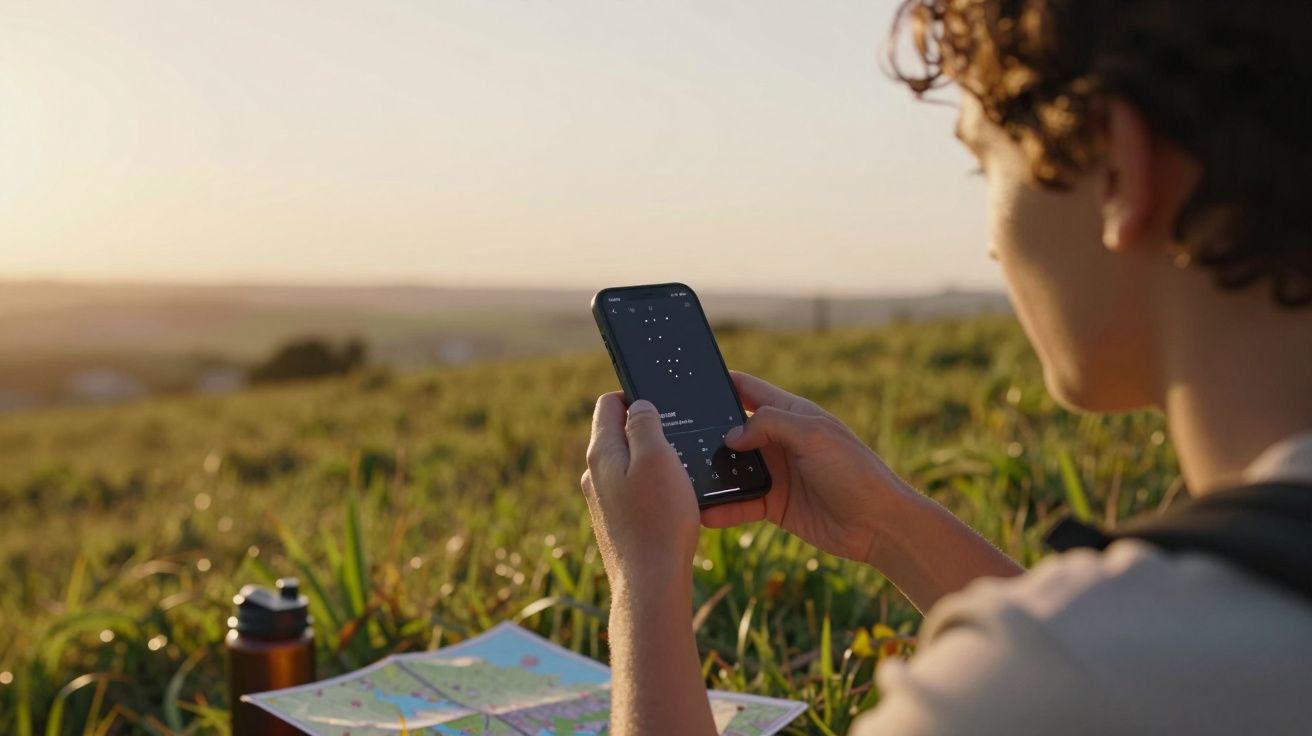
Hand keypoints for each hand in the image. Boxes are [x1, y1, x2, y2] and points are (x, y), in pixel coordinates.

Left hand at [581, 393, 700, 594]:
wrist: (650, 584)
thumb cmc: (659, 519)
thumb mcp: (657, 457)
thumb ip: (644, 424)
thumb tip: (638, 406)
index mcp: (601, 452)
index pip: (608, 404)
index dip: (634, 396)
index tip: (662, 405)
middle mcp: (594, 475)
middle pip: (617, 434)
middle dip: (646, 430)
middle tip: (678, 439)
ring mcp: (601, 501)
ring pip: (626, 465)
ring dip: (650, 462)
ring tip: (679, 474)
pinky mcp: (614, 524)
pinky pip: (631, 493)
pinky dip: (650, 489)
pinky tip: (670, 503)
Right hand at [700, 372, 914, 564]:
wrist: (879, 524)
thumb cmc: (854, 471)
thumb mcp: (813, 435)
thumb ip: (769, 424)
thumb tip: (730, 435)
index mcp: (791, 414)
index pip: (748, 389)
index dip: (720, 383)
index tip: (688, 383)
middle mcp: (780, 441)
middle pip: (733, 430)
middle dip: (706, 432)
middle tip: (672, 435)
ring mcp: (777, 473)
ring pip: (733, 468)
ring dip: (711, 472)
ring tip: (680, 475)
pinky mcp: (774, 504)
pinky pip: (741, 504)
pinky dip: (723, 508)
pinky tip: (703, 512)